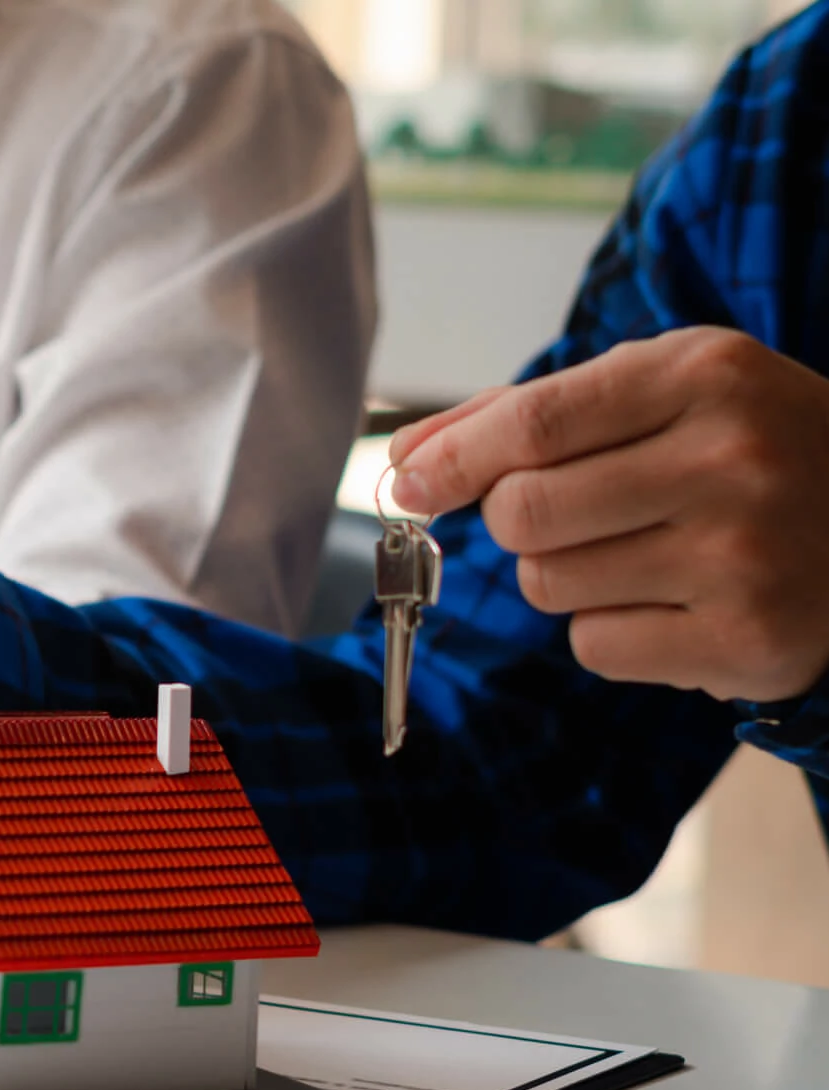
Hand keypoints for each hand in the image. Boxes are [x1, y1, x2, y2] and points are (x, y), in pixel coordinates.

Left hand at [391, 327, 828, 700]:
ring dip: (564, 575)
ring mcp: (741, 556)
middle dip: (515, 521)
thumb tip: (407, 456)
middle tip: (570, 514)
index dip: (452, 459)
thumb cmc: (751, 448)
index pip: (535, 422)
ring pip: (548, 583)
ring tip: (645, 552)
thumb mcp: (664, 390)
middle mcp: (730, 460)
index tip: (409, 481)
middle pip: (523, 512)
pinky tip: (675, 603)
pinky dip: (610, 631)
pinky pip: (593, 646)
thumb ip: (528, 413)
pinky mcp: (742, 641)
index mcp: (705, 376)